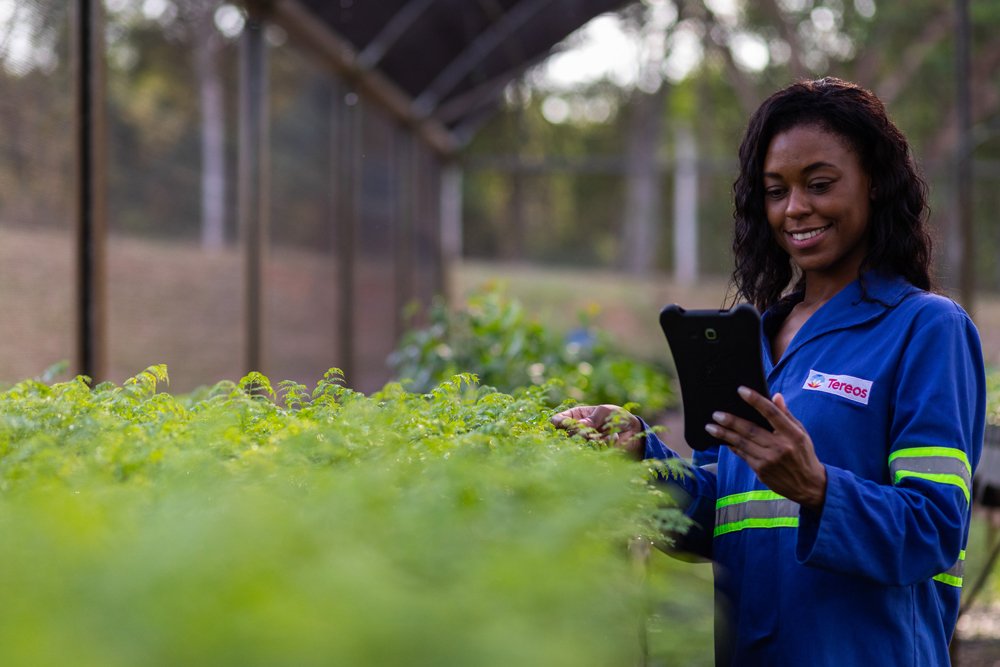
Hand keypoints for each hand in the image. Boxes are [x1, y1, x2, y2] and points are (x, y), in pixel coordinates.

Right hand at [550, 404, 644, 458]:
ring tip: (603, 432)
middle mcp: (577, 430)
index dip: (557, 421)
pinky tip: (612, 437)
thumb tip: (579, 426)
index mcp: (576, 416)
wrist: (632, 431)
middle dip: (575, 431)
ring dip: (590, 437)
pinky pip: (592, 450)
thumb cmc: (617, 417)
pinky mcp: (593, 452)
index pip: (560, 419)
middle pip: (566, 434)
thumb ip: (591, 419)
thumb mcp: (605, 412)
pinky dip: (603, 443)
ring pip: (577, 443)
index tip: (558, 423)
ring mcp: (584, 442)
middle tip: (586, 429)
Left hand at [705, 387, 826, 510]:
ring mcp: (768, 460)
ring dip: (724, 434)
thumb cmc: (804, 454)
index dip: (755, 400)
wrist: (808, 485)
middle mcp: (780, 447)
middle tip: (716, 414)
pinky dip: (732, 446)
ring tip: (710, 426)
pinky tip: (722, 439)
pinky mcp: (761, 471)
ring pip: (742, 443)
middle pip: (750, 430)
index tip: (741, 391)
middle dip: (731, 421)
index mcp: (792, 434)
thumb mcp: (802, 433)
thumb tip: (775, 396)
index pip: (771, 413)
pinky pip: (742, 454)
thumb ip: (786, 415)